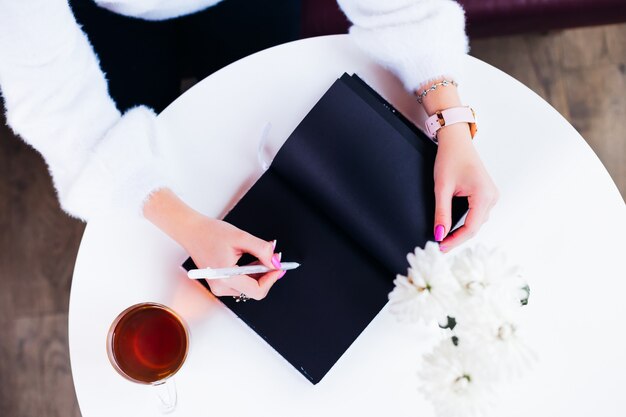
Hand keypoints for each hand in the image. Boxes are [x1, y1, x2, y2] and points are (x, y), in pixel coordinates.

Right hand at [143, 189, 284, 299]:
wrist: (192, 231)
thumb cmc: (210, 233)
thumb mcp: (241, 237)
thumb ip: (261, 249)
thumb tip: (275, 261)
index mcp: (225, 278)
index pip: (257, 290)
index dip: (272, 279)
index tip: (279, 266)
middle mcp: (221, 287)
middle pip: (254, 289)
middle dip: (266, 274)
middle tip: (272, 256)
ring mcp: (219, 287)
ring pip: (249, 286)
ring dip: (258, 272)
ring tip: (260, 254)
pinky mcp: (220, 283)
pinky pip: (241, 282)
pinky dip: (250, 272)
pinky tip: (251, 259)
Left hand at [432, 123, 498, 251]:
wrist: (456, 142)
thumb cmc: (450, 158)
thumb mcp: (442, 188)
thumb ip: (441, 212)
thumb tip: (439, 234)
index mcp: (484, 195)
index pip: (471, 228)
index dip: (455, 240)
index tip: (441, 247)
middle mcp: (492, 197)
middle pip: (475, 227)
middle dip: (458, 238)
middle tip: (440, 246)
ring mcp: (491, 195)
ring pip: (477, 222)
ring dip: (463, 231)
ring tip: (445, 238)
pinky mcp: (487, 194)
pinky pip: (478, 214)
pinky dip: (467, 222)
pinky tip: (455, 227)